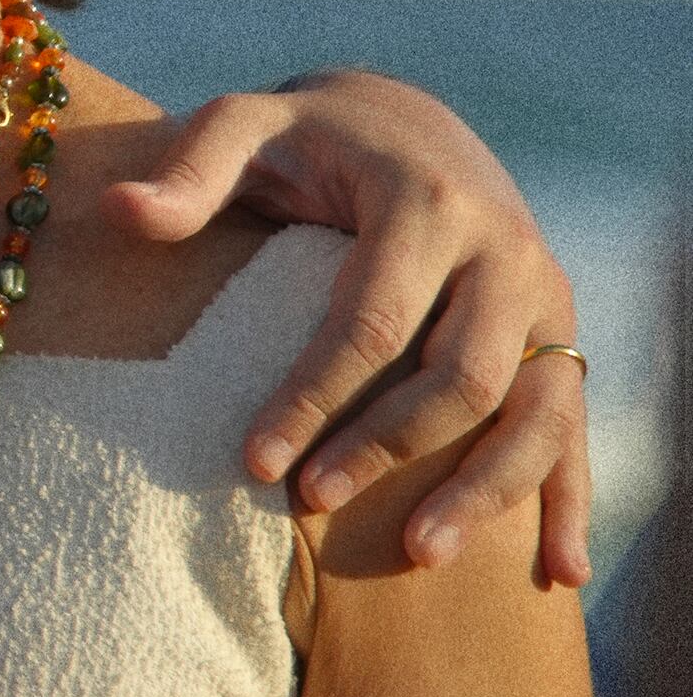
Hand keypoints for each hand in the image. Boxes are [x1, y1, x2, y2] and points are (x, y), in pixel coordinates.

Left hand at [101, 72, 588, 586]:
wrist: (409, 124)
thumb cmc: (309, 138)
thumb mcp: (246, 126)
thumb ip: (191, 170)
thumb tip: (121, 212)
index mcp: (427, 202)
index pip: (371, 320)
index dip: (312, 396)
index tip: (252, 462)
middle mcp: (505, 251)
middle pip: (461, 375)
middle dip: (387, 448)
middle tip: (310, 500)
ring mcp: (546, 299)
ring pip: (535, 410)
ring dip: (484, 489)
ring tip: (418, 554)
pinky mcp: (563, 335)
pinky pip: (574, 425)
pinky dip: (569, 499)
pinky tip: (557, 572)